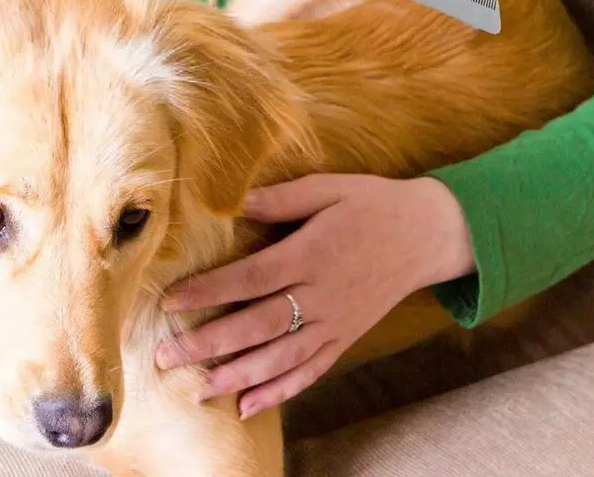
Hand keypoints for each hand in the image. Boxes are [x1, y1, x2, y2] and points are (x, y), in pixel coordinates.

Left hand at [156, 174, 474, 418]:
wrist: (427, 233)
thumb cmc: (374, 204)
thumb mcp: (331, 188)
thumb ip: (284, 199)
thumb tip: (237, 203)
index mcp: (313, 253)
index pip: (251, 278)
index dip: (208, 291)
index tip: (170, 302)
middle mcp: (322, 294)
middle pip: (258, 325)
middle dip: (209, 344)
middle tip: (166, 357)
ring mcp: (336, 321)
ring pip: (281, 357)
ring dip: (237, 376)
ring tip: (198, 388)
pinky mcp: (347, 336)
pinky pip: (312, 369)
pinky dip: (281, 391)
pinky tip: (250, 406)